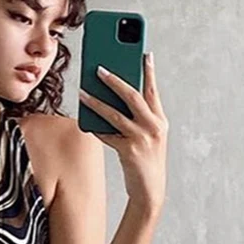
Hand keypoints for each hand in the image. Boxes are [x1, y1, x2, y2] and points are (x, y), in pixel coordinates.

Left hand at [79, 52, 168, 212]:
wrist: (150, 190)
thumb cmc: (146, 161)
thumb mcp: (149, 137)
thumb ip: (138, 119)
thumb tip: (114, 101)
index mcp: (160, 120)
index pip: (153, 90)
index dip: (149, 71)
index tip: (144, 53)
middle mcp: (154, 127)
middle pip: (133, 96)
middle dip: (115, 80)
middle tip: (99, 68)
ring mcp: (142, 139)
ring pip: (115, 114)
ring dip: (96, 102)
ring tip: (82, 92)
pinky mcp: (129, 151)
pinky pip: (108, 135)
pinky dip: (96, 128)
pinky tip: (85, 121)